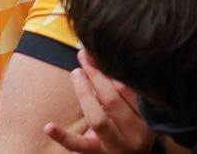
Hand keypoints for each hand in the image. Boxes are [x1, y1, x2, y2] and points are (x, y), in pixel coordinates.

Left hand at [42, 49, 156, 153]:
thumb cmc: (132, 132)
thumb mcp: (136, 114)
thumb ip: (125, 93)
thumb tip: (102, 59)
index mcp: (148, 121)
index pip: (129, 90)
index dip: (112, 70)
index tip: (99, 53)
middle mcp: (134, 135)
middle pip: (113, 101)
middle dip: (97, 75)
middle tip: (84, 57)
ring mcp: (114, 147)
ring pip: (98, 119)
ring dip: (84, 93)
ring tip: (76, 73)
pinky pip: (78, 145)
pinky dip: (62, 136)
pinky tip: (49, 126)